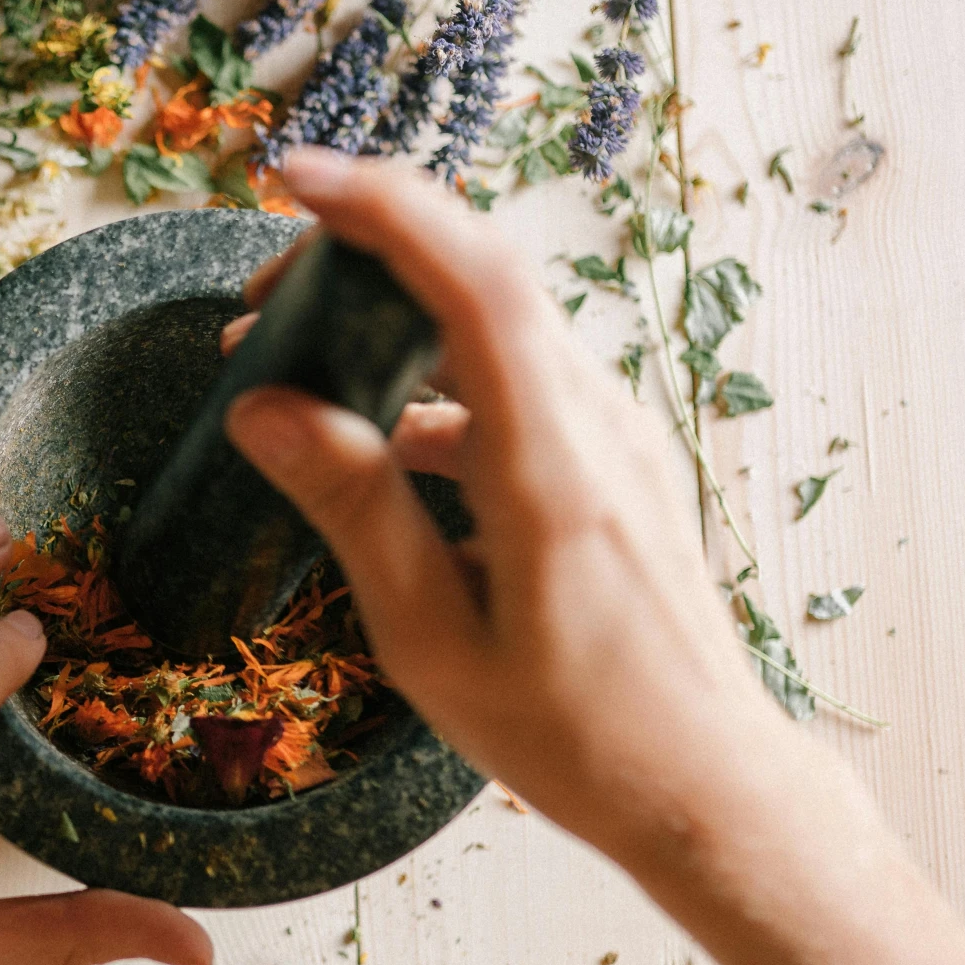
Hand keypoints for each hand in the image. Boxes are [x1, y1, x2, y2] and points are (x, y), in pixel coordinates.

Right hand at [222, 149, 818, 871]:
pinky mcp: (613, 460)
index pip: (477, 285)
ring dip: (392, 323)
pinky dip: (431, 382)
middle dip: (361, 258)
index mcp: (550, 469)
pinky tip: (373, 445)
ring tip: (292, 371)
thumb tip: (264, 408)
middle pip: (480, 279)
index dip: (387, 209)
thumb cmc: (574, 737)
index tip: (295, 180)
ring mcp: (615, 437)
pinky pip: (514, 382)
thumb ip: (352, 510)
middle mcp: (596, 427)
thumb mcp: (431, 641)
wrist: (707, 784)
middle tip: (257, 306)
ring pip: (495, 328)